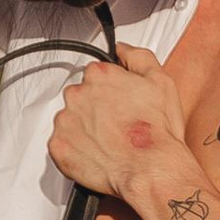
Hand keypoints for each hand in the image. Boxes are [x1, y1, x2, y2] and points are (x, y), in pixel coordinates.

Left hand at [48, 56, 191, 197]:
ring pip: (69, 121)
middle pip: (79, 97)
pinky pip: (61, 146)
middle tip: (114, 126)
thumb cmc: (156, 131)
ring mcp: (65, 121)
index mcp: (99, 76)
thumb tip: (123, 49)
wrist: (150, 169)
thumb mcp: (160, 81)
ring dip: (83, 130)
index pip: (94, 75)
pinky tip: (95, 155)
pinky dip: (74, 151)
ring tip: (106, 143)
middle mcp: (77, 95)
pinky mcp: (58, 147)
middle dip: (93, 110)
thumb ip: (138, 57)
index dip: (108, 91)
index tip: (117, 103)